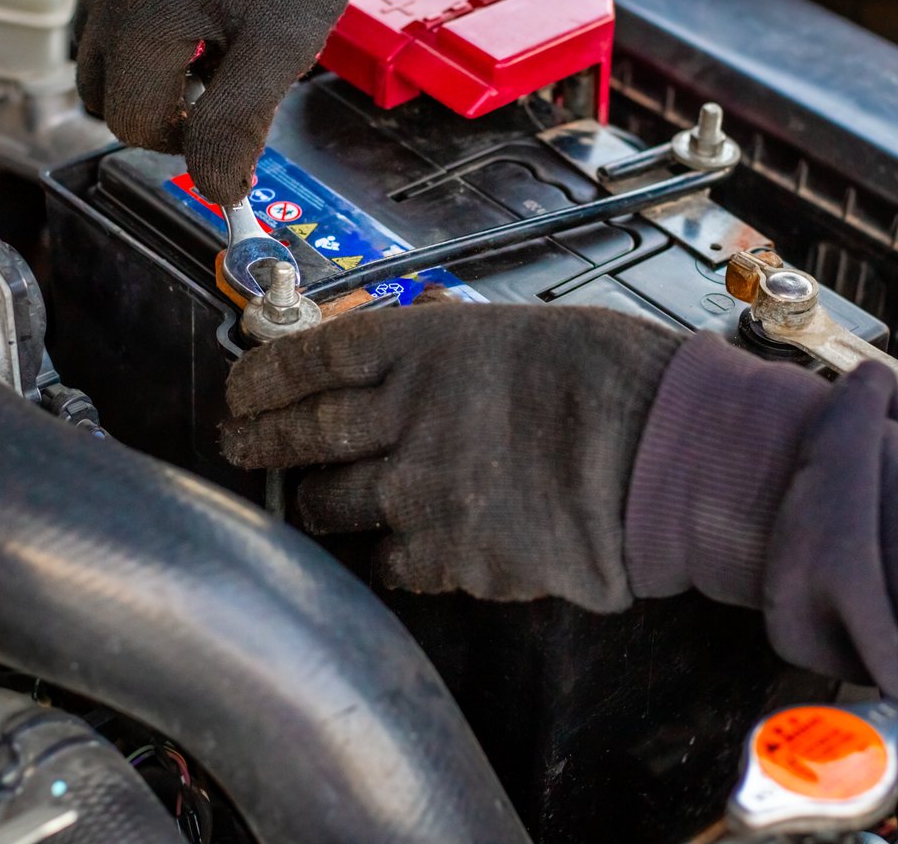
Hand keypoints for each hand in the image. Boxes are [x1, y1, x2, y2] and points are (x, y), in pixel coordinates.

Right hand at [73, 0, 466, 204]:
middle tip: (226, 108)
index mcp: (139, 12)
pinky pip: (132, 10)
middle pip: (103, 90)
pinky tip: (227, 19)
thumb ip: (237, 123)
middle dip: (159, 115)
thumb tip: (215, 189)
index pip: (129, 120)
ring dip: (162, 77)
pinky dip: (168, 37)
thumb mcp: (281, 48)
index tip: (234, 142)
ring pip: (114, 52)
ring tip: (232, 59)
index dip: (183, 148)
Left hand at [225, 305, 685, 611]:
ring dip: (322, 503)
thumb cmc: (608, 378)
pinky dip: (390, 556)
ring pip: (330, 505)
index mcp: (417, 349)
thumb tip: (398, 365)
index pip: (306, 359)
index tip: (240, 390)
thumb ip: (441, 352)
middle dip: (258, 442)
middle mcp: (400, 416)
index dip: (262, 378)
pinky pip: (389, 564)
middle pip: (299, 433)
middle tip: (241, 445)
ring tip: (324, 501)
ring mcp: (417, 490)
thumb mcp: (513, 332)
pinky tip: (409, 546)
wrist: (657, 453)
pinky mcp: (445, 555)